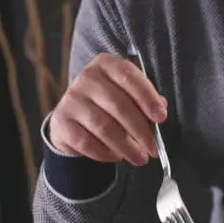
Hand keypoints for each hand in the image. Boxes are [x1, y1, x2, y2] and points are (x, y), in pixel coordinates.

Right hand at [49, 53, 168, 166]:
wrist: (75, 119)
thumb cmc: (109, 105)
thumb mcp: (128, 95)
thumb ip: (145, 100)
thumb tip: (160, 110)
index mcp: (106, 64)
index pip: (128, 76)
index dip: (147, 97)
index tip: (161, 117)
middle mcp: (86, 77)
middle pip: (118, 104)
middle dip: (140, 130)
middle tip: (153, 148)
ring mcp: (71, 99)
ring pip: (104, 127)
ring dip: (126, 147)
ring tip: (139, 158)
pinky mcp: (61, 122)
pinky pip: (87, 142)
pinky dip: (106, 153)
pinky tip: (117, 156)